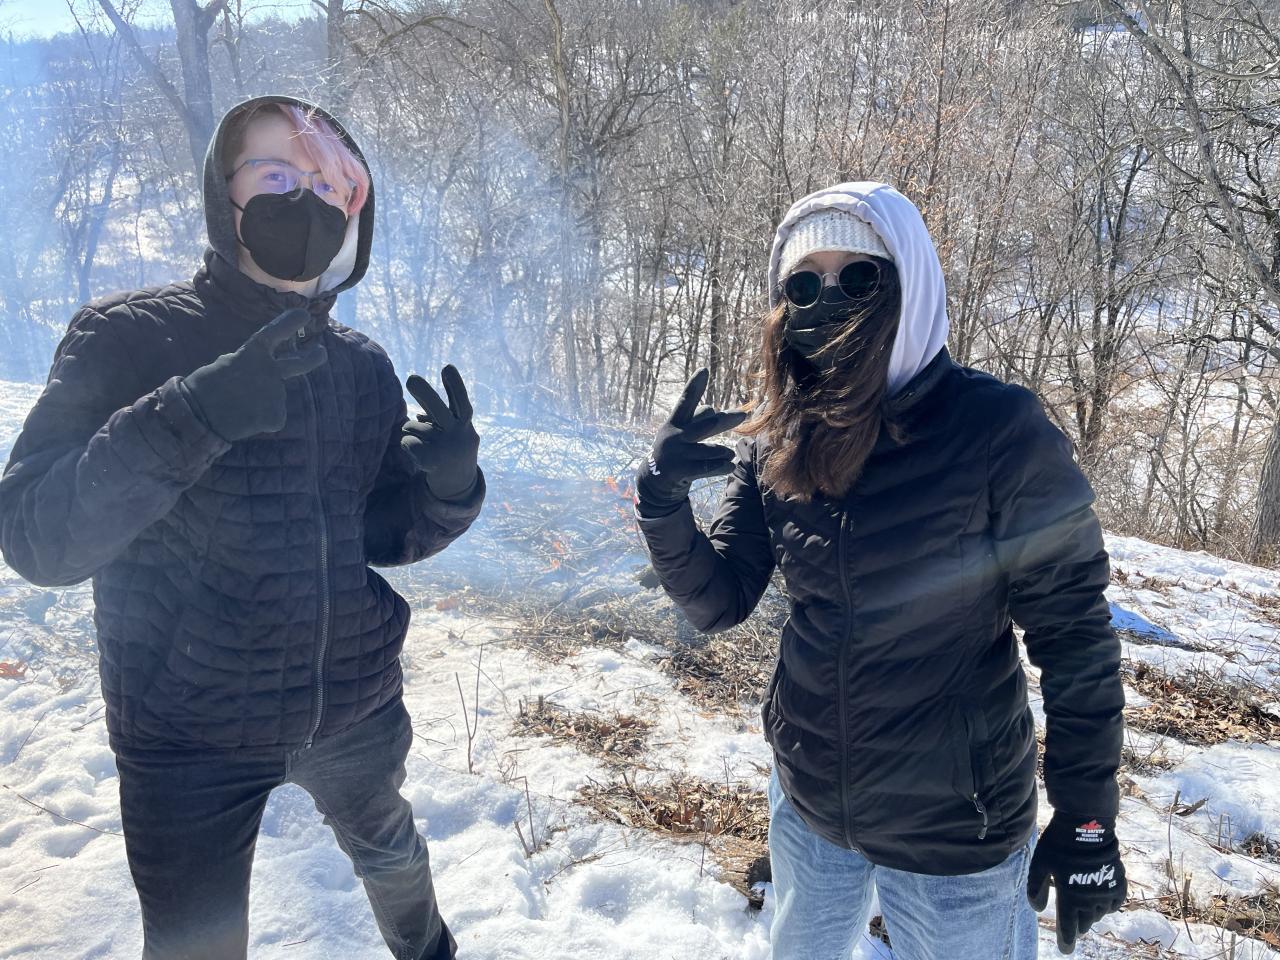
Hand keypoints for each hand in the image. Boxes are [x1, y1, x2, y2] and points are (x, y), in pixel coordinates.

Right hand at [182, 307, 325, 441]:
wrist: (197, 416)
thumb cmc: (204, 389)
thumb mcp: (226, 365)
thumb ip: (248, 365)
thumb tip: (257, 371)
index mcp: (252, 353)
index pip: (275, 332)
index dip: (290, 322)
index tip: (304, 314)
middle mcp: (270, 370)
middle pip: (299, 363)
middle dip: (313, 357)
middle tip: (322, 352)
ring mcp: (276, 393)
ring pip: (275, 399)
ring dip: (262, 404)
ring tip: (240, 407)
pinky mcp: (277, 415)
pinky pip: (273, 419)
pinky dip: (262, 422)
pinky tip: (245, 421)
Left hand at [403, 365, 479, 499]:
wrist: (459, 483)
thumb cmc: (452, 446)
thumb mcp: (453, 428)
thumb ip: (436, 413)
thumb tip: (416, 412)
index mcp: (464, 424)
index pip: (460, 402)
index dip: (454, 385)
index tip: (447, 367)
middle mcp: (457, 435)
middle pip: (439, 411)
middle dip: (425, 393)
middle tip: (411, 378)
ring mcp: (445, 450)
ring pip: (412, 426)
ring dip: (410, 428)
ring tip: (422, 437)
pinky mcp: (431, 463)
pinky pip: (407, 442)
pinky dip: (407, 443)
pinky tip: (418, 451)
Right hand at [635, 368, 746, 512]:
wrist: (654, 482)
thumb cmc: (675, 453)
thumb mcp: (681, 434)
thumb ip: (698, 423)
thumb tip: (712, 409)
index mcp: (674, 423)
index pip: (685, 401)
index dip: (695, 386)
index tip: (704, 370)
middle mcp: (674, 436)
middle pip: (705, 425)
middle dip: (724, 420)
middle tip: (742, 414)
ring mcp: (677, 454)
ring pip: (709, 450)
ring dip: (723, 452)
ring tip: (730, 454)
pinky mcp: (680, 471)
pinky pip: (707, 468)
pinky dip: (721, 466)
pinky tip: (730, 466)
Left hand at [1028, 813, 1126, 953]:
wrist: (1086, 827)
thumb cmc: (1058, 845)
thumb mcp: (1039, 864)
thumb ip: (1037, 888)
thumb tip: (1038, 909)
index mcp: (1070, 898)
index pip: (1068, 927)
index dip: (1066, 941)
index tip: (1065, 950)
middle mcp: (1090, 900)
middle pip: (1084, 923)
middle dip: (1077, 926)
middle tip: (1073, 924)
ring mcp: (1106, 893)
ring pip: (1098, 914)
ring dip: (1090, 914)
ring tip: (1083, 908)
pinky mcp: (1118, 884)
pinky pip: (1114, 904)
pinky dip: (1106, 905)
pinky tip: (1099, 899)